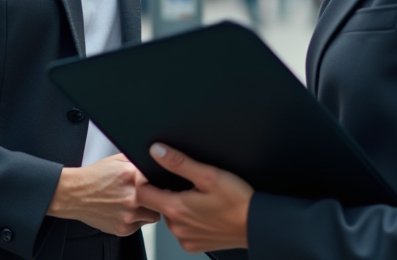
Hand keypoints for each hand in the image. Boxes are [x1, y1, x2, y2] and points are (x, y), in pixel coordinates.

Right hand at [48, 154, 159, 236]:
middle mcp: (132, 197)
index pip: (160, 179)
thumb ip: (136, 161)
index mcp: (132, 176)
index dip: (161, 180)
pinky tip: (125, 210)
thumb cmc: (95, 177)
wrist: (74, 194)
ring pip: (153, 215)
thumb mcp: (117, 160)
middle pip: (161, 199)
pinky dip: (136, 219)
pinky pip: (140, 225)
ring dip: (148, 209)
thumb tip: (155, 160)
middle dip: (157, 196)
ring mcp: (128, 214)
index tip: (159, 181)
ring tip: (135, 202)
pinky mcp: (123, 228)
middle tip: (150, 193)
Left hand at [136, 143, 252, 252]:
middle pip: (157, 204)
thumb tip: (157, 151)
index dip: (145, 180)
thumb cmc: (237, 201)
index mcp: (176, 208)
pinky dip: (189, 220)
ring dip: (179, 206)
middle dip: (168, 192)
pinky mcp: (193, 245)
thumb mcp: (208, 174)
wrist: (256, 224)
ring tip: (201, 199)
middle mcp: (176, 227)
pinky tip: (205, 212)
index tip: (157, 173)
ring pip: (171, 217)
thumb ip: (179, 162)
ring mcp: (184, 238)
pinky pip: (182, 230)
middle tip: (189, 185)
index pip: (141, 194)